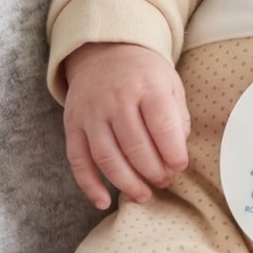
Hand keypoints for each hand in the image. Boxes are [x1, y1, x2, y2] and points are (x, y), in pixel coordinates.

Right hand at [61, 43, 189, 210]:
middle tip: (165, 181)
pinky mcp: (73, 125)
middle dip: (154, 172)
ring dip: (127, 183)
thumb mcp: (170, 84)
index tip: (179, 166)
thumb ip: (178, 117)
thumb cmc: (145, 74)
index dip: (173, 154)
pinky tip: (103, 202)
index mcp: (147, 86)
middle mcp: (116, 99)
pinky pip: (78, 161)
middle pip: (135, 147)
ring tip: (144, 195)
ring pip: (107, 158)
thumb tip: (177, 154)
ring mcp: (91, 113)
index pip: (162, 127)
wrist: (105, 50)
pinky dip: (89, 185)